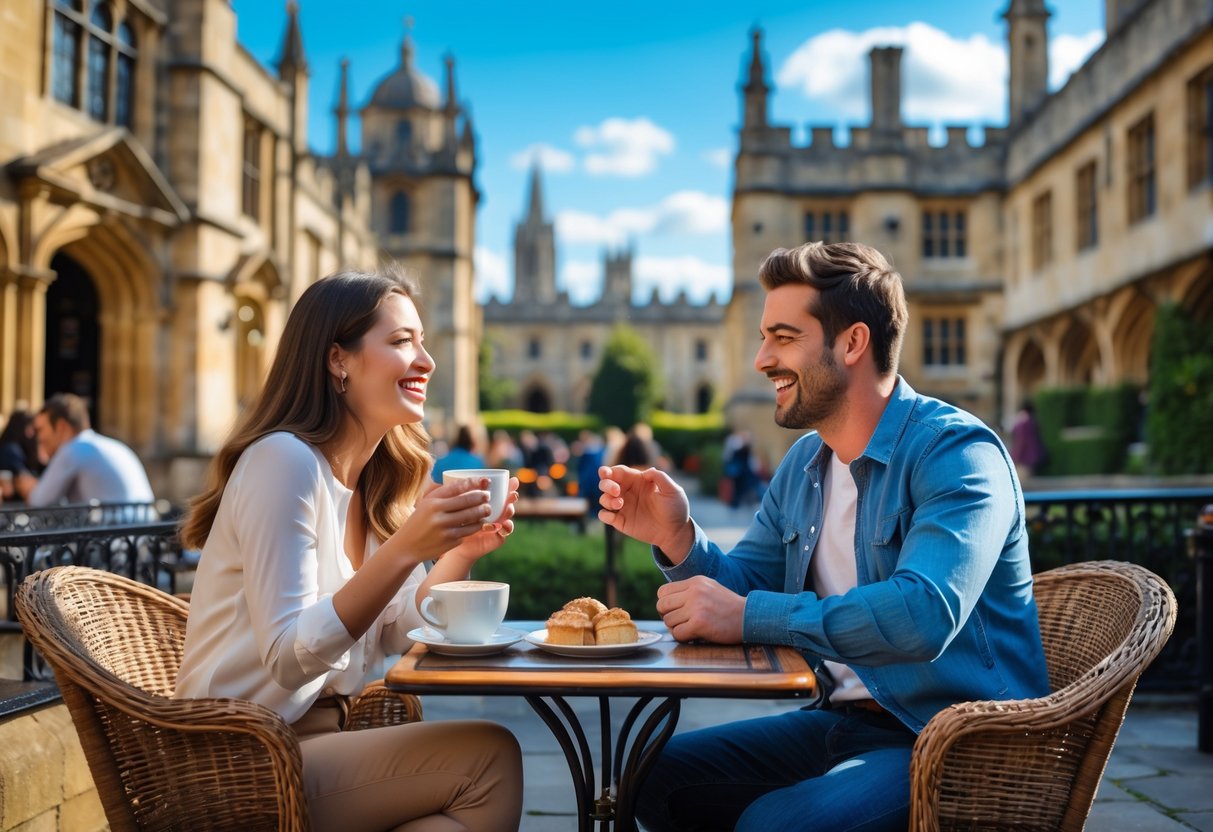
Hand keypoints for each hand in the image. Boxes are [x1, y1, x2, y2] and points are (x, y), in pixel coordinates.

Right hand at [394, 475, 518, 563]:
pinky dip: (476, 526)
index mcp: (432, 502)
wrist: (407, 546)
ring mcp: (445, 529)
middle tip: (487, 496)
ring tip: (487, 509)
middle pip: (467, 502)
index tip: (485, 481)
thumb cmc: (420, 520)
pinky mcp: (450, 542)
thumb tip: (469, 482)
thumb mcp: (427, 503)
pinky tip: (479, 523)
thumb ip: (444, 494)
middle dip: (482, 497)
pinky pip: (468, 531)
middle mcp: (438, 515)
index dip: (474, 483)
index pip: (457, 488)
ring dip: (482, 512)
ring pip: (471, 518)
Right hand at [597, 465, 692, 560]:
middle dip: (606, 484)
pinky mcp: (621, 521)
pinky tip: (611, 516)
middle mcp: (628, 492)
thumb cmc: (676, 508)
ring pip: (604, 499)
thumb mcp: (673, 490)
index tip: (605, 473)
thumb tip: (645, 472)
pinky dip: (604, 514)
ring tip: (619, 504)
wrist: (675, 532)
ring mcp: (624, 507)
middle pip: (606, 483)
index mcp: (638, 481)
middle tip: (616, 490)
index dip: (609, 471)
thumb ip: (660, 477)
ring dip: (607, 499)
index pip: (619, 472)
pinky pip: (605, 516)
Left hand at [656, 576, 744, 642]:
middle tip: (679, 623)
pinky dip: (683, 637)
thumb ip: (689, 592)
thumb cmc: (728, 607)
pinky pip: (677, 633)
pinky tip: (694, 635)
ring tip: (690, 629)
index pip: (663, 592)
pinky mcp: (699, 623)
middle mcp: (694, 591)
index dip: (665, 605)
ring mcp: (696, 607)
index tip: (674, 612)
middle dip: (667, 617)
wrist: (749, 617)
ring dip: (677, 628)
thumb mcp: (709, 589)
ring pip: (668, 621)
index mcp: (695, 582)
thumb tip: (666, 602)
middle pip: (661, 606)